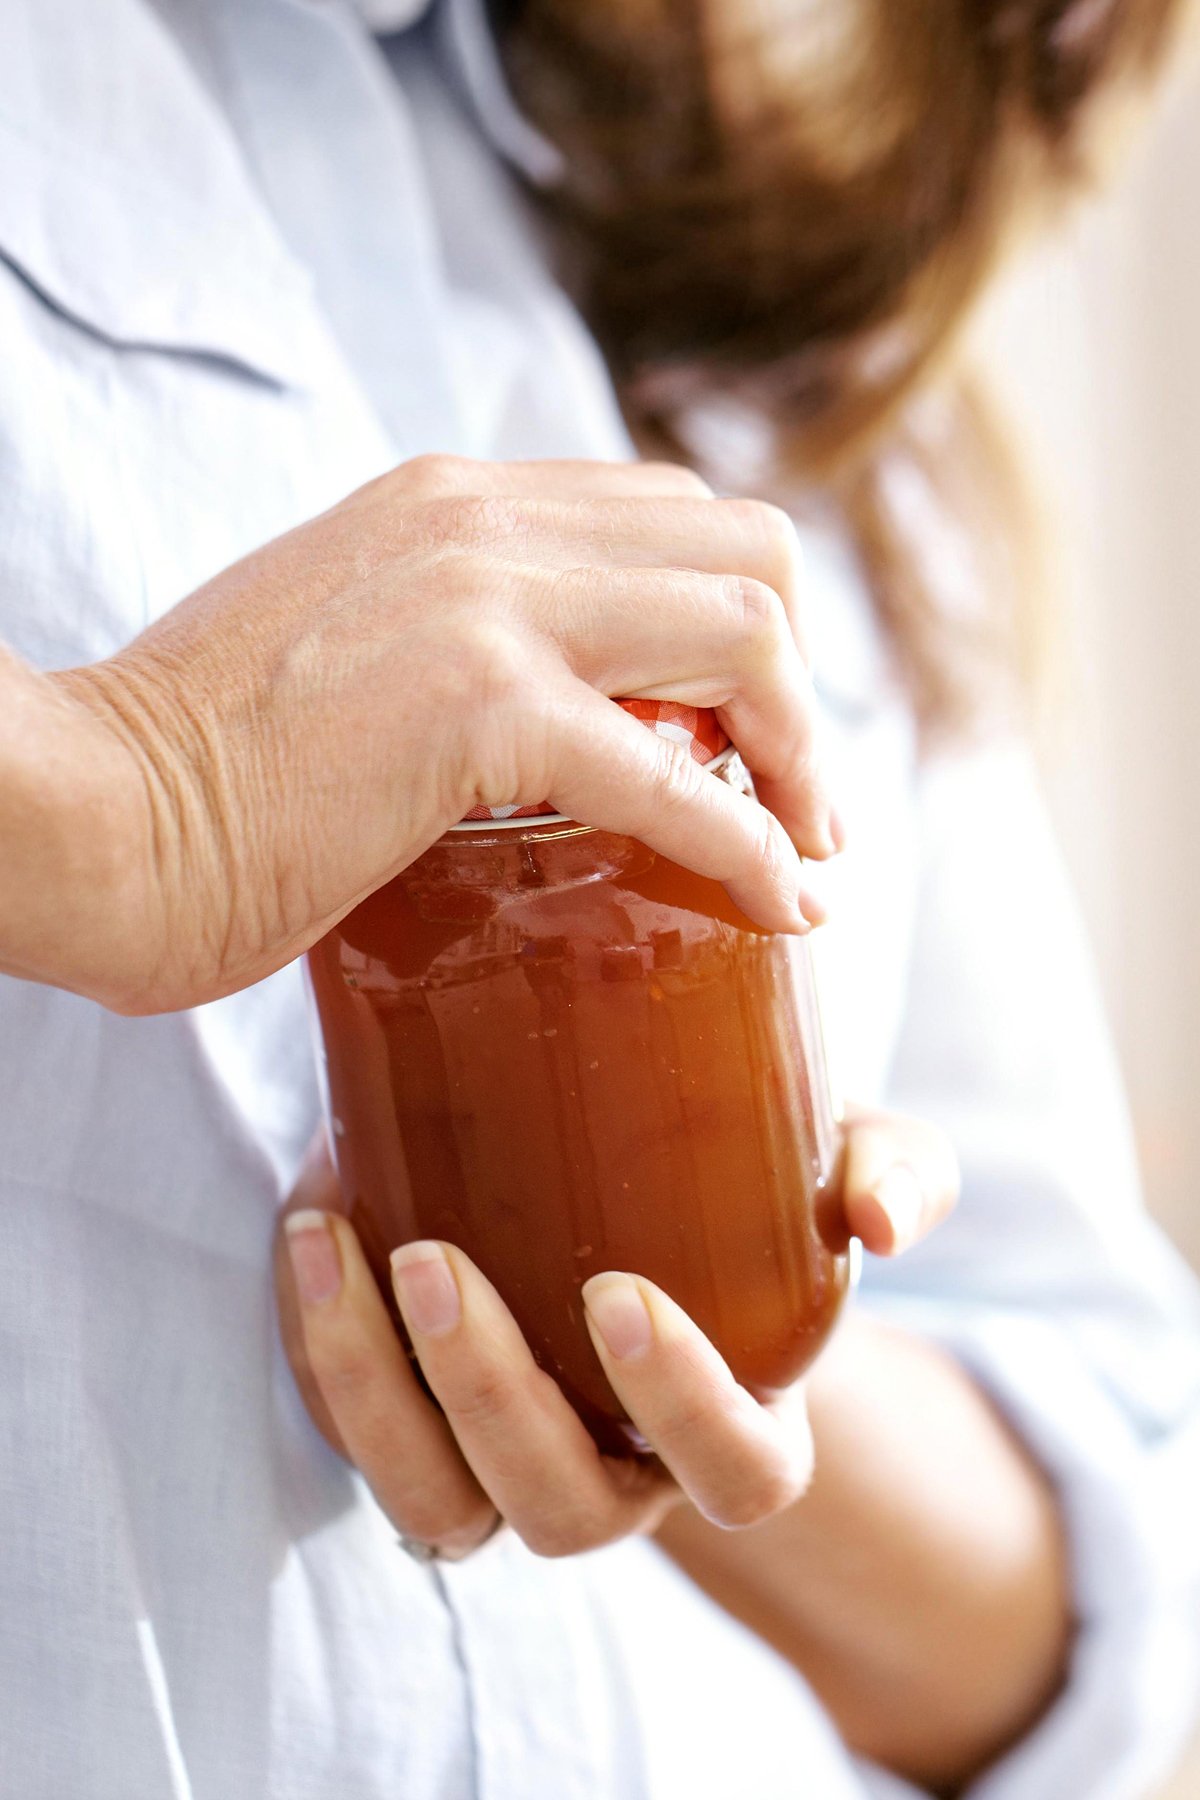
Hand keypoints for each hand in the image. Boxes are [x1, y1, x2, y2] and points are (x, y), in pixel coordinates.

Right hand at [36, 456, 836, 1012]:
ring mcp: (484, 603)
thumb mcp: (336, 651)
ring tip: (805, 849)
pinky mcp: (478, 709)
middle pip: (744, 548)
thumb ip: (432, 642)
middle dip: (798, 675)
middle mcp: (483, 520)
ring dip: (802, 752)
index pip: (666, 513)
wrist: (83, 814)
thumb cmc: (194, 771)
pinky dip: (753, 844)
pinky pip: (678, 773)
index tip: (753, 728)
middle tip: (797, 792)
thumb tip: (510, 718)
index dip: (742, 617)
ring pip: (745, 630)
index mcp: (450, 501)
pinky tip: (780, 903)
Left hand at [275, 1106, 957, 1559]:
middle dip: (489, 1395)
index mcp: (738, 1434)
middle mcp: (621, 1481)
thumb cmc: (758, 1197)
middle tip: (437, 1258)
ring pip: (437, 1501)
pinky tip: (311, 1231)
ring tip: (332, 1247)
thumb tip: (886, 1219)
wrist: (649, 1197)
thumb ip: (893, 1174)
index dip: (681, 1407)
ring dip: (372, 1388)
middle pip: (560, 1508)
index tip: (618, 1293)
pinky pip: (360, 1439)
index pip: (735, 1473)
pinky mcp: (423, 1433)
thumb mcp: (842, 1162)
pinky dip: (321, 1353)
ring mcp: (512, 1472)